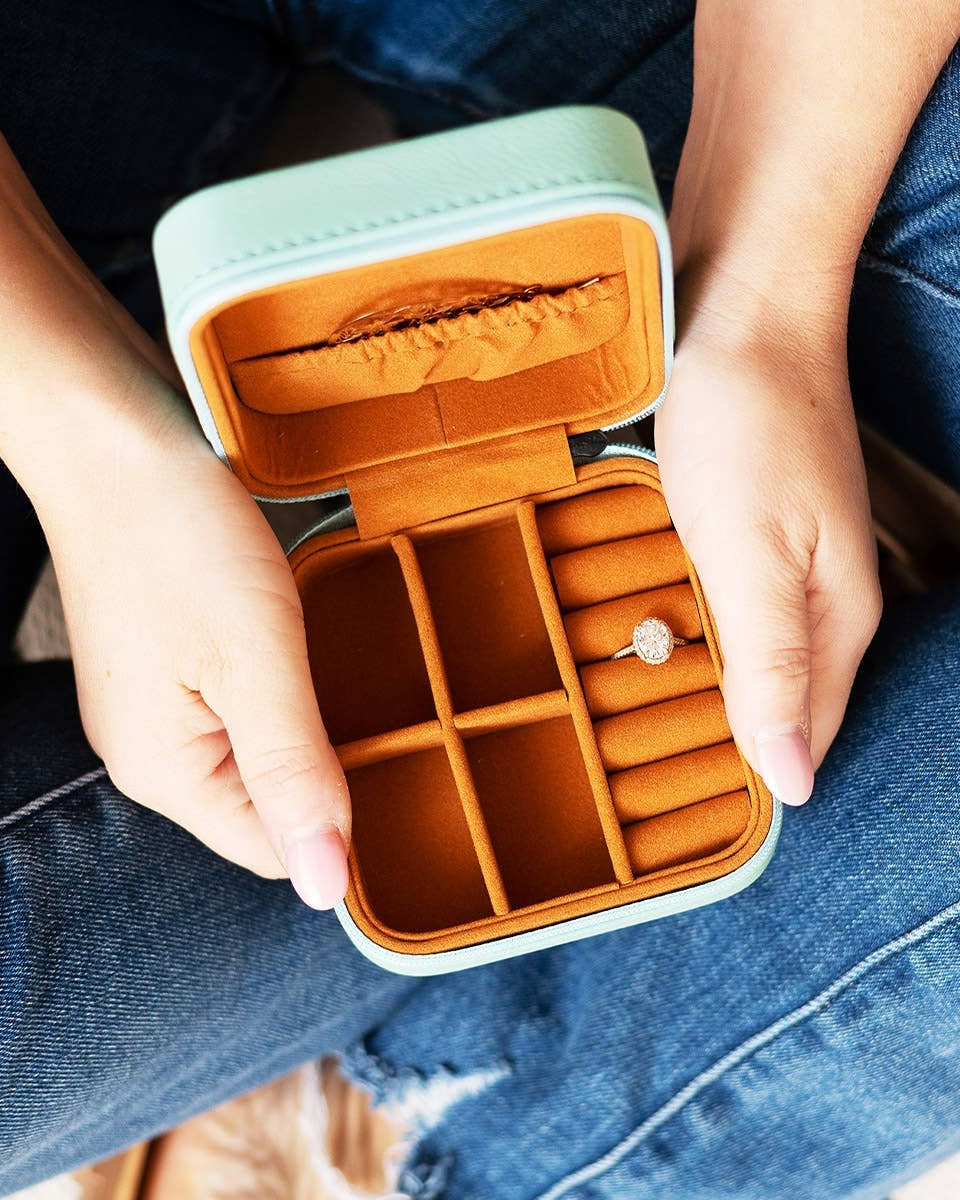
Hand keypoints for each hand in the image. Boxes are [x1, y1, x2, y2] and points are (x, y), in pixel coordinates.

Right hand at [34, 361, 350, 908]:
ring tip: (350, 679)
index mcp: (165, 773)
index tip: (399, 775)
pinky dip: (283, 692)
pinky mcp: (171, 666)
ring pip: (257, 756)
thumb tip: (322, 886)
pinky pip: (240, 711)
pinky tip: (309, 656)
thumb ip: (293, 773)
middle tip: (384, 714)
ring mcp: (158, 709)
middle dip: (327, 773)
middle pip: (265, 806)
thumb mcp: (256, 660)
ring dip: (309, 729)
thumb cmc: (178, 539)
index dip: (340, 826)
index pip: (272, 850)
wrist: (116, 441)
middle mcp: (154, 755)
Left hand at [655, 292, 881, 804]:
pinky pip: (738, 608)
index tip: (701, 826)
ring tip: (658, 731)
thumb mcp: (753, 555)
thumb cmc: (748, 424)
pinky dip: (706, 636)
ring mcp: (794, 558)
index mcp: (835, 616)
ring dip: (720, 694)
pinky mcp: (759, 529)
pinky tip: (669, 642)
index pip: (809, 730)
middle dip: (741, 745)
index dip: (764, 779)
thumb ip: (772, 664)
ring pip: (763, 657)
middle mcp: (824, 596)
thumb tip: (793, 779)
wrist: (743, 311)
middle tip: (665, 789)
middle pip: (791, 700)